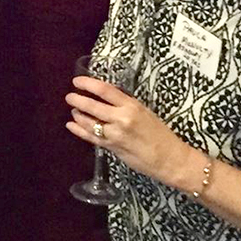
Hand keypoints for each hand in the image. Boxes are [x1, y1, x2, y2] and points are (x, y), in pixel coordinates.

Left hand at [66, 75, 189, 187]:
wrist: (170, 159)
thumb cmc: (160, 134)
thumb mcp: (145, 112)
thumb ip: (125, 104)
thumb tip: (106, 96)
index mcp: (131, 106)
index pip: (105, 90)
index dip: (88, 83)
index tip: (77, 81)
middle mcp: (121, 118)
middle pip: (92, 105)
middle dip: (77, 99)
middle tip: (70, 96)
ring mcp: (114, 134)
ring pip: (88, 122)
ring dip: (78, 115)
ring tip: (74, 111)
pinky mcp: (111, 148)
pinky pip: (90, 137)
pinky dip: (78, 130)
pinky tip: (71, 125)